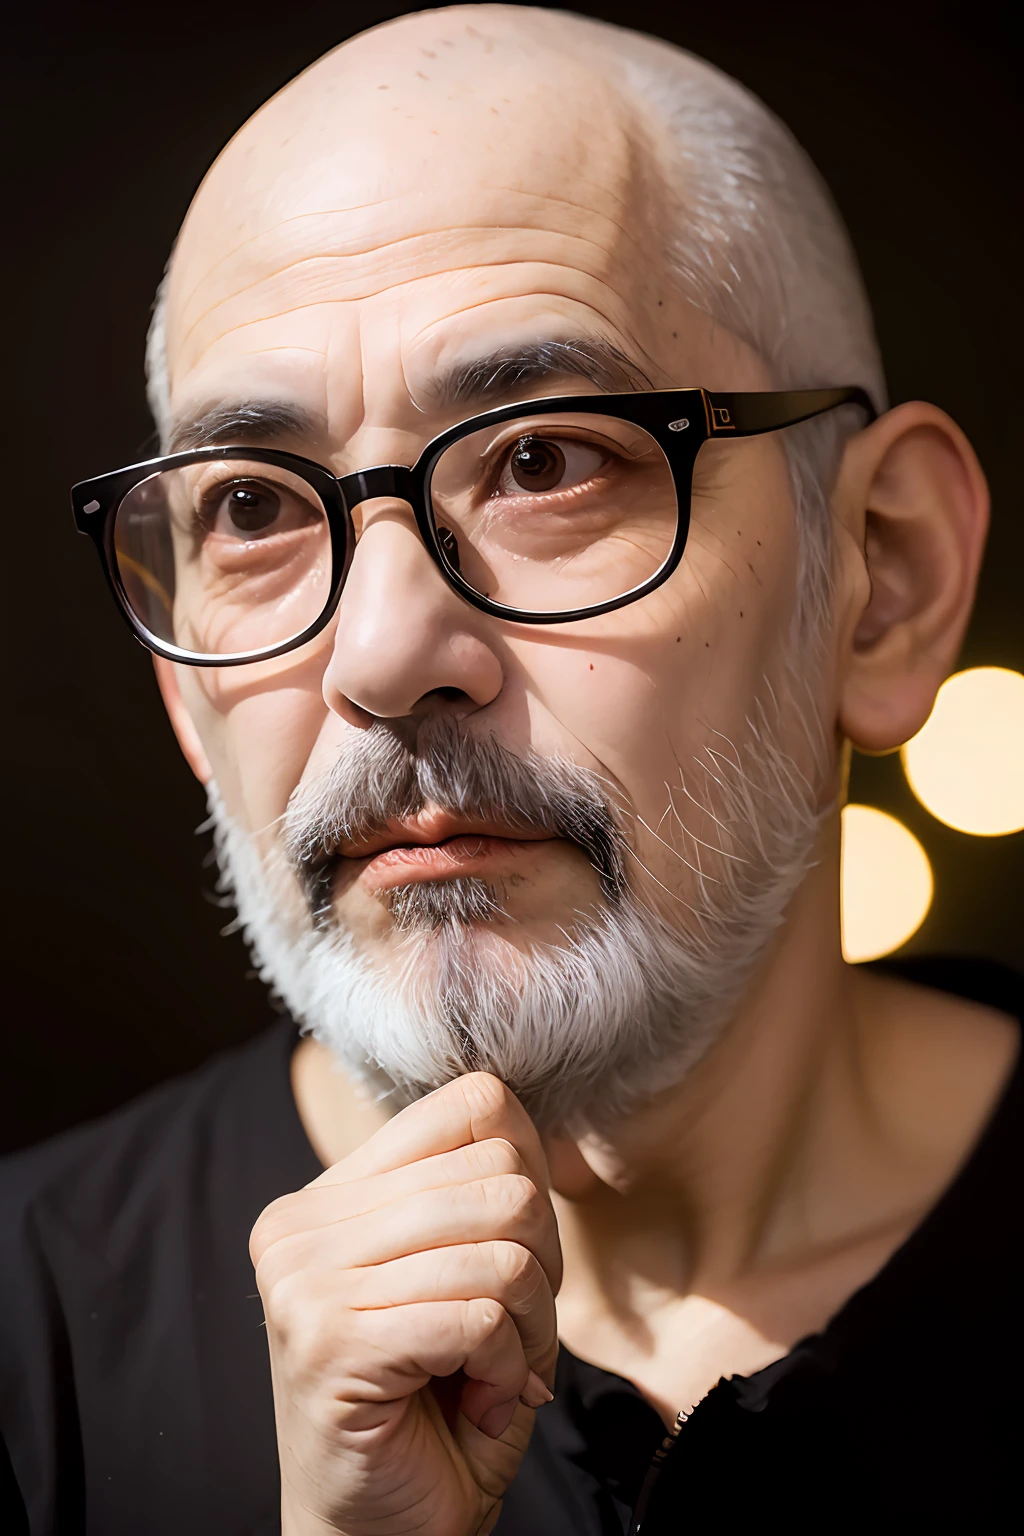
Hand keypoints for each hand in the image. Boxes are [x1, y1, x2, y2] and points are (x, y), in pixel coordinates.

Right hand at [250, 1072, 561, 1535]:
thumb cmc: (433, 1404)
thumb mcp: (459, 1277)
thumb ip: (480, 1198)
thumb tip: (538, 1129)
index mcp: (329, 1194)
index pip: (472, 1104)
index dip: (530, 1174)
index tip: (520, 1253)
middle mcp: (302, 1226)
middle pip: (501, 1178)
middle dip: (541, 1265)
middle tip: (516, 1332)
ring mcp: (307, 1283)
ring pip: (501, 1248)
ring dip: (531, 1327)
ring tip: (501, 1371)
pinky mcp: (332, 1343)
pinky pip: (480, 1318)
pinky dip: (510, 1368)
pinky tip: (481, 1400)